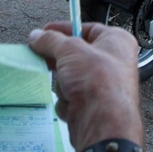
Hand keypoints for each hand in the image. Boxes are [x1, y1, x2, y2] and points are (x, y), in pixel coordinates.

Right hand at [28, 22, 143, 149]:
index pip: (87, 28)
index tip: (43, 32)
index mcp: (117, 42)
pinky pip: (72, 96)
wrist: (103, 123)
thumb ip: (50, 40)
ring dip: (63, 83)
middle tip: (43, 58)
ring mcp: (105, 86)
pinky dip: (68, 100)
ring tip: (68, 88)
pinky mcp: (95, 106)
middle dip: (60, 61)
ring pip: (71, 77)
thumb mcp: (69, 50)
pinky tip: (72, 104)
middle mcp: (115, 62)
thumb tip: (36, 36)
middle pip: (77, 55)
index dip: (64, 29)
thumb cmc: (96, 79)